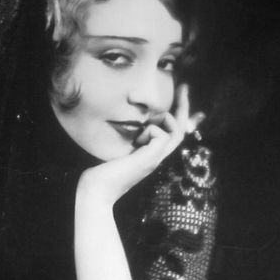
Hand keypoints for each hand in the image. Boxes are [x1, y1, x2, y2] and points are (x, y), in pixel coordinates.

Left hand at [78, 84, 204, 204]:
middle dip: (183, 107)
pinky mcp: (150, 159)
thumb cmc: (99, 174)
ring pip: (174, 132)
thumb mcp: (114, 150)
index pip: (170, 135)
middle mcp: (156, 157)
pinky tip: (136, 140)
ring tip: (139, 133)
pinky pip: (161, 135)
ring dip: (159, 123)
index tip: (179, 96)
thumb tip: (126, 123)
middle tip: (184, 87)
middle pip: (180, 131)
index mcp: (149, 155)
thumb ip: (124, 139)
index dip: (177, 117)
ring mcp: (154, 159)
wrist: (95, 192)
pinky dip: (150, 131)